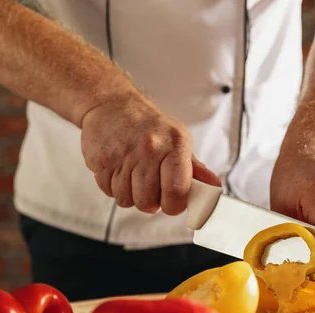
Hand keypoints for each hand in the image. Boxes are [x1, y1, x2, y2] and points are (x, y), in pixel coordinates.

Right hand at [80, 95, 220, 214]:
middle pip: (148, 202)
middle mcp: (149, 148)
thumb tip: (213, 189)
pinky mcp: (101, 161)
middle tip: (151, 188)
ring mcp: (123, 155)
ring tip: (133, 177)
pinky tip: (119, 171)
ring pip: (127, 200)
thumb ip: (194, 169)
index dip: (175, 205)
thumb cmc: (147, 126)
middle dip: (151, 202)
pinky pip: (109, 192)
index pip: (177, 191)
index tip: (173, 203)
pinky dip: (114, 188)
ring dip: (131, 195)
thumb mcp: (176, 140)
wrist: (110, 105)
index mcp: (174, 144)